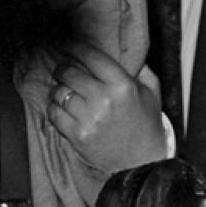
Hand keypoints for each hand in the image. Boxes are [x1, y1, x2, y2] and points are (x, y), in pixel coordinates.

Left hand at [46, 39, 170, 172]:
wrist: (142, 160)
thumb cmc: (146, 124)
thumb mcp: (152, 93)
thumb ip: (141, 70)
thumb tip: (128, 52)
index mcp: (123, 86)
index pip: (92, 57)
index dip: (75, 48)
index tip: (68, 46)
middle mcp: (104, 100)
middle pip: (69, 73)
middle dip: (63, 68)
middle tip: (63, 69)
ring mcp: (89, 119)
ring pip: (59, 93)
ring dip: (58, 89)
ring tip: (65, 91)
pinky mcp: (77, 135)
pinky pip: (54, 113)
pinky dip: (54, 108)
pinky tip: (62, 107)